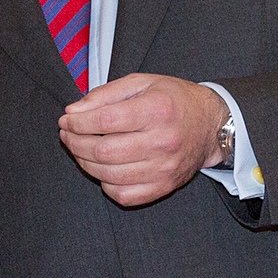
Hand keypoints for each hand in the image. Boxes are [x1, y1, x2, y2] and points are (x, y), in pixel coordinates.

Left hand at [57, 73, 227, 206]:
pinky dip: (105, 184)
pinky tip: (102, 168)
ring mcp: (165, 168)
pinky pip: (124, 195)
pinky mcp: (165, 186)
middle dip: (75, 143)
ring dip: (85, 163)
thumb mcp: (141, 83)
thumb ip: (104, 94)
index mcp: (157, 110)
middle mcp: (163, 141)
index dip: (78, 122)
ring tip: (78, 149)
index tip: (66, 120)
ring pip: (110, 175)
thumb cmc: (172, 99)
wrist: (211, 125)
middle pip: (104, 150)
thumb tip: (72, 112)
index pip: (105, 121)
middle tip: (67, 134)